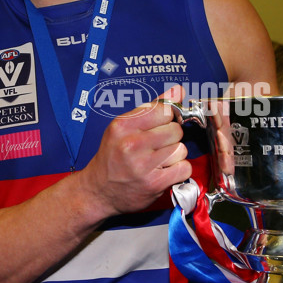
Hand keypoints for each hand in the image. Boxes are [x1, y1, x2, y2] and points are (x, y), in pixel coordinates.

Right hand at [82, 84, 191, 216]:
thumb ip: (153, 108)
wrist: (98, 191)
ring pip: (181, 149)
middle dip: (171, 137)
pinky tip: (164, 171)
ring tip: (159, 160)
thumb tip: (178, 91)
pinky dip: (178, 170)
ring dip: (175, 155)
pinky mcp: (154, 184)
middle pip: (175, 130)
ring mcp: (142, 166)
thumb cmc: (113, 156)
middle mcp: (131, 144)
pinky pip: (184, 168)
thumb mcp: (124, 127)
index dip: (168, 117)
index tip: (163, 124)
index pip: (164, 110)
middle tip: (157, 145)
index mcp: (123, 125)